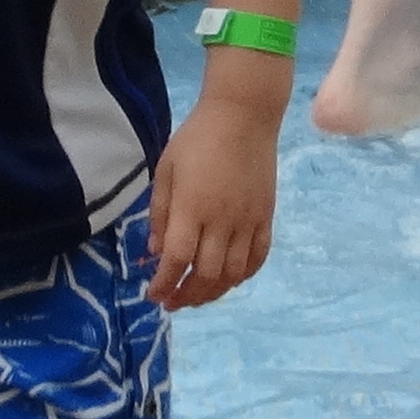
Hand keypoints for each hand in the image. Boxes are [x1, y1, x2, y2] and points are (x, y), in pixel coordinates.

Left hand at [145, 79, 283, 310]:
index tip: (152, 295)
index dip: (164, 283)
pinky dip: (243, 276)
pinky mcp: (266, 217)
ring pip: (234, 273)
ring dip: (213, 292)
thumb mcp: (166, 170)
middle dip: (186, 296)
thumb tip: (156, 251)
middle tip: (171, 302)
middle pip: (207, 274)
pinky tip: (229, 280)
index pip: (178, 259)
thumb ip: (160, 213)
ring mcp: (248, 221)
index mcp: (192, 207)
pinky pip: (258, 257)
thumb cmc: (196, 139)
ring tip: (195, 296)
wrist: (243, 116)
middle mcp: (222, 221)